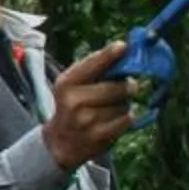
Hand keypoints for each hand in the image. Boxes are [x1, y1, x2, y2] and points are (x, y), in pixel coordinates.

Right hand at [42, 40, 138, 172]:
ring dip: (124, 105)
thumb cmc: (74, 106)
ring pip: (124, 104)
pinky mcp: (98, 136)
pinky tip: (114, 119)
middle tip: (125, 87)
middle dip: (126, 86)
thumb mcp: (75, 85)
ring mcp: (86, 120)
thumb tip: (125, 50)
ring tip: (111, 108)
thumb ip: (96, 69)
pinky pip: (126, 119)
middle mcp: (73, 101)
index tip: (122, 46)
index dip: (108, 55)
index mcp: (66, 83)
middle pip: (116, 87)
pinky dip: (125, 118)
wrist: (62, 142)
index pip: (91, 65)